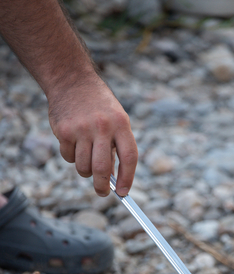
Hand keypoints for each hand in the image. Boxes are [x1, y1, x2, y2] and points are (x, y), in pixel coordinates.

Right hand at [48, 75, 137, 196]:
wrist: (71, 80)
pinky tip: (74, 143)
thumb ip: (117, 146)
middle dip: (102, 186)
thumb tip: (113, 179)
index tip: (123, 192)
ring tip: (87, 158)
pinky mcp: (64, 131)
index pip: (129, 157)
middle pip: (103, 169)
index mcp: (121, 124)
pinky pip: (68, 158)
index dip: (127, 178)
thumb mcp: (116, 120)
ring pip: (84, 167)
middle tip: (102, 193)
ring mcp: (82, 129)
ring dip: (85, 171)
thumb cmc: (99, 106)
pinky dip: (72, 157)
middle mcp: (102, 126)